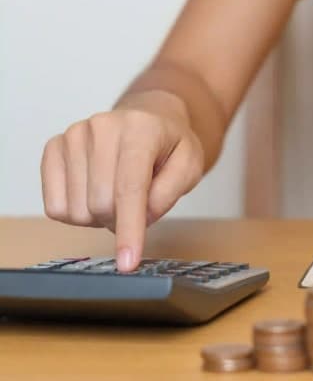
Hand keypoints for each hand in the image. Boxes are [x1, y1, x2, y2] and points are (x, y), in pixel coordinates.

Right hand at [40, 92, 203, 270]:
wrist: (148, 118)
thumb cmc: (169, 144)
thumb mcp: (190, 165)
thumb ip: (171, 190)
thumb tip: (143, 215)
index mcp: (140, 128)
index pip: (129, 188)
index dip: (129, 229)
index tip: (128, 262)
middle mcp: (101, 126)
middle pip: (100, 204)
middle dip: (120, 221)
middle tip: (138, 207)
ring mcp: (73, 135)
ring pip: (75, 210)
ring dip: (99, 217)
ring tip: (118, 194)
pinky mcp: (53, 148)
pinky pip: (54, 206)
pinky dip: (77, 213)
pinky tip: (94, 194)